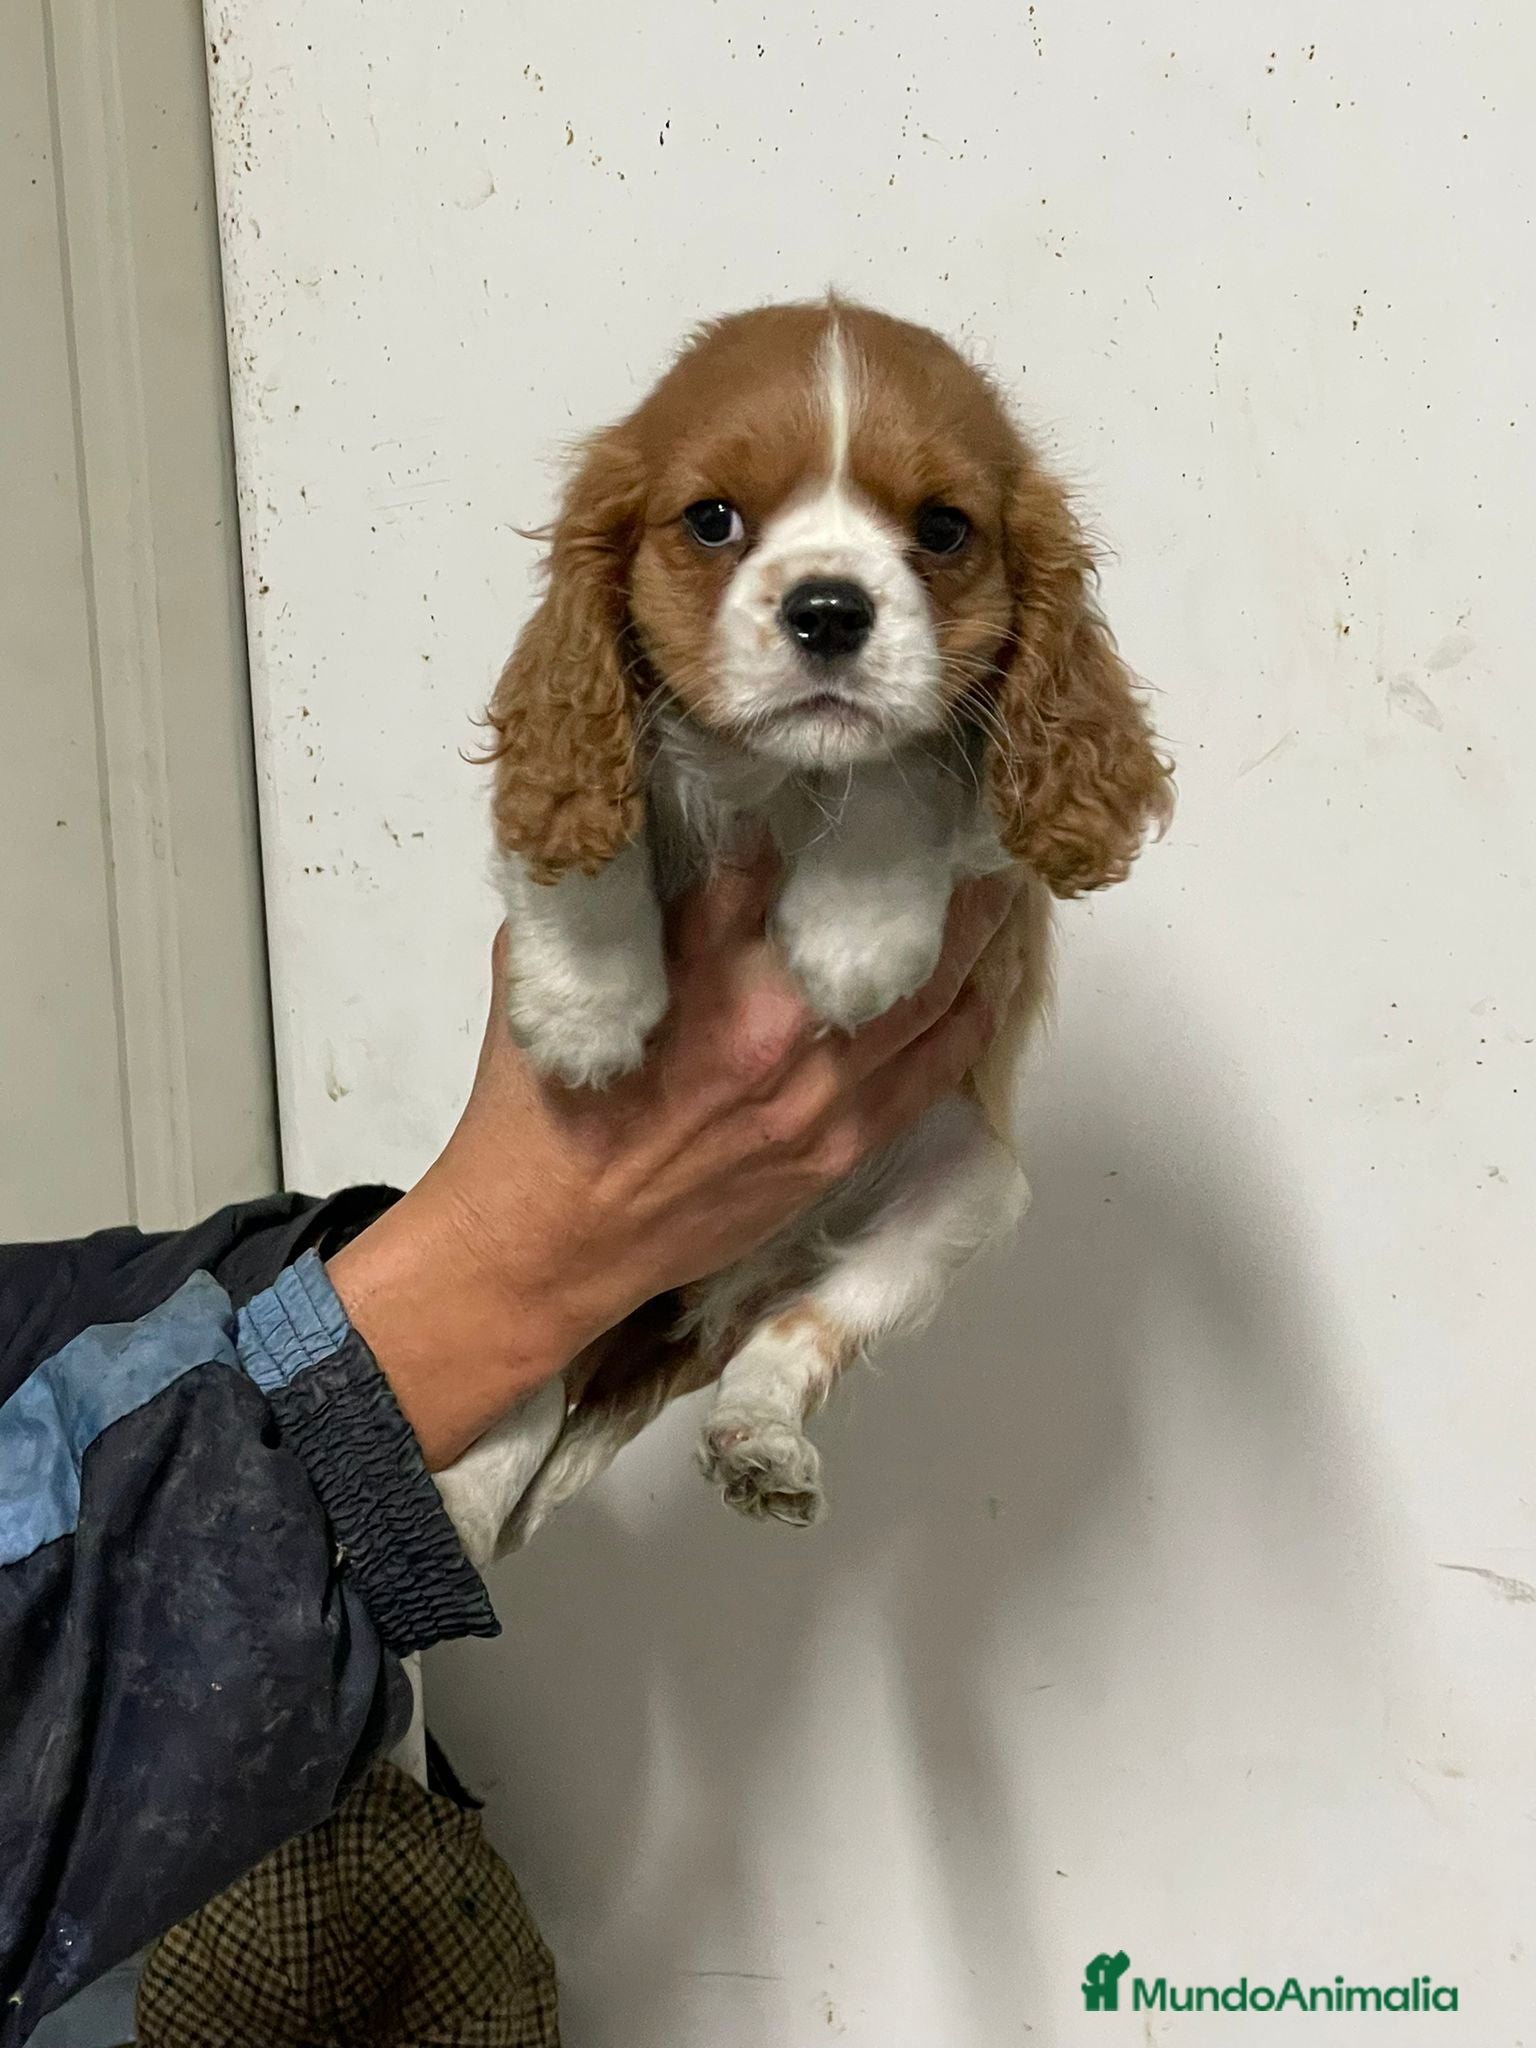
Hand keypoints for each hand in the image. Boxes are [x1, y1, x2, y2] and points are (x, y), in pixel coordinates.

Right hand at [328, 847, 1016, 1467]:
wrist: (549, 1243)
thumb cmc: (535, 1109)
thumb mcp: (551, 981)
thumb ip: (615, 908)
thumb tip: (657, 838)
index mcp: (693, 970)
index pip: (775, 858)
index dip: (818, 811)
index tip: (853, 782)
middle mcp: (770, 1026)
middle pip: (884, 923)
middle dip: (933, 865)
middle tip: (967, 822)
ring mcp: (816, 1096)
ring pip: (928, 995)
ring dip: (971, 934)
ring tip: (999, 885)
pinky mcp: (837, 1149)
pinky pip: (929, 1072)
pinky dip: (965, 1019)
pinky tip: (984, 983)